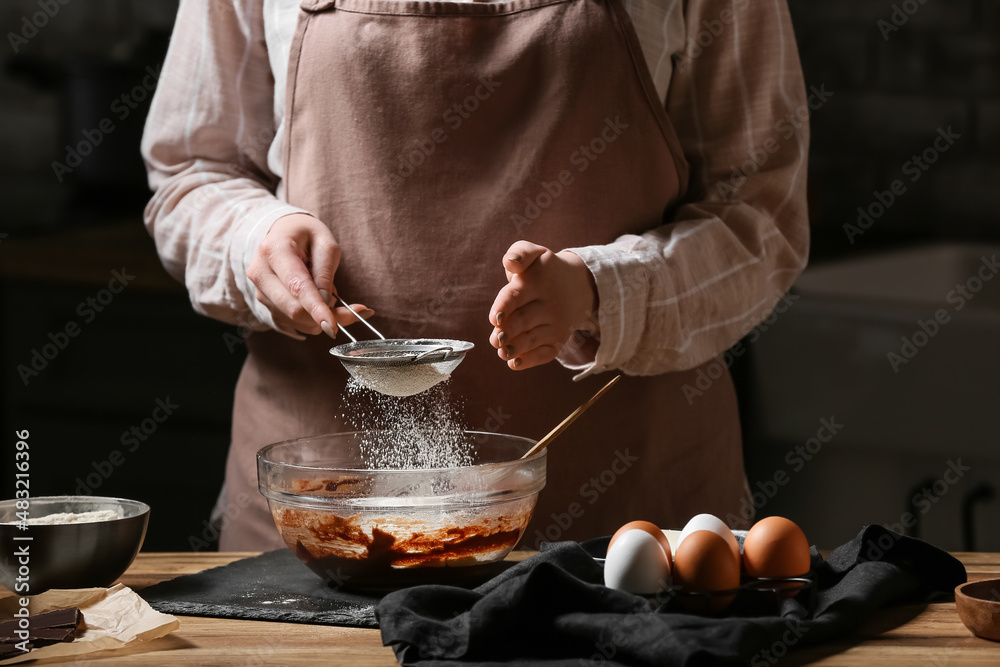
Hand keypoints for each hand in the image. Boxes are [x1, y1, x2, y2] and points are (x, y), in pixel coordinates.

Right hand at [247, 213, 370, 338]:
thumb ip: (325, 272)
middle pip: (294, 309)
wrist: (283, 233)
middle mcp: (260, 273)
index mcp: (274, 251)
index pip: (297, 287)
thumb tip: (325, 302)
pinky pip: (291, 322)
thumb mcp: (325, 244)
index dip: (316, 309)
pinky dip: (312, 320)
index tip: (332, 326)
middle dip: (325, 316)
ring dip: (319, 318)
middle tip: (353, 311)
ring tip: (332, 298)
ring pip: (294, 319)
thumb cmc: (306, 234)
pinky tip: (320, 305)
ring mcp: (260, 290)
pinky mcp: (266, 303)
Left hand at [489, 240, 598, 369]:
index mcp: (537, 282)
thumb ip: (520, 253)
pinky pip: (545, 353)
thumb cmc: (545, 270)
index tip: (495, 318)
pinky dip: (530, 360)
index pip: (517, 296)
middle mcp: (548, 305)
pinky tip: (514, 364)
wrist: (580, 285)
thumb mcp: (535, 253)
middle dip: (507, 332)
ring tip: (502, 351)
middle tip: (496, 339)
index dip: (504, 307)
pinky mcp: (558, 340)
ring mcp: (555, 325)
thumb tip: (510, 263)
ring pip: (532, 339)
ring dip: (515, 348)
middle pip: (523, 321)